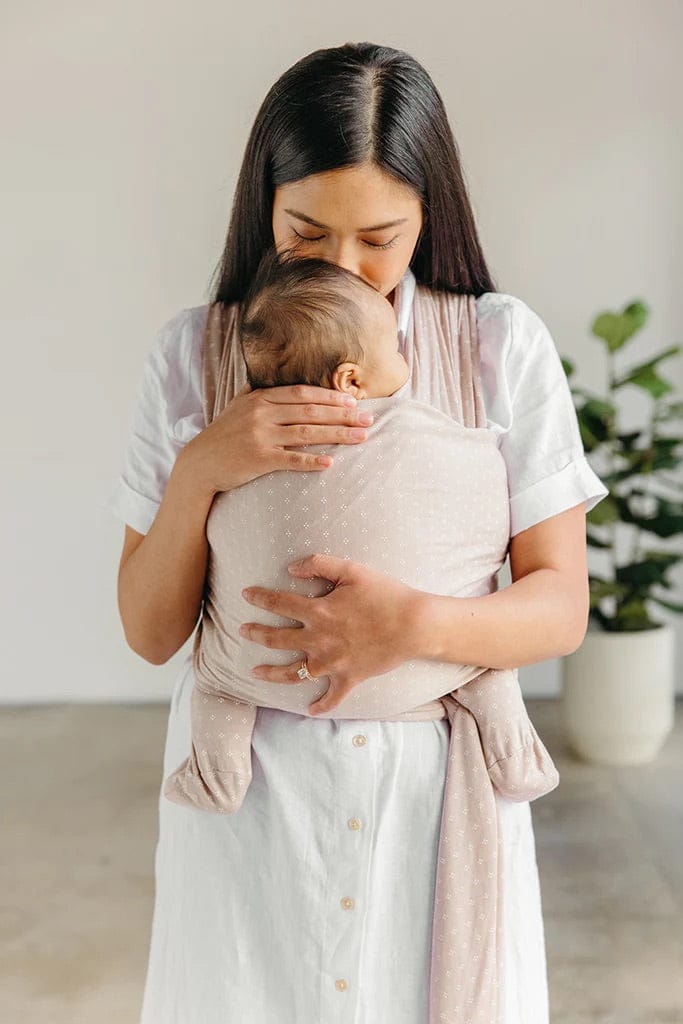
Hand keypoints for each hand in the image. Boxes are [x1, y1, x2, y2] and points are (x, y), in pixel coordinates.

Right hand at [180, 382, 374, 494]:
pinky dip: (312, 461)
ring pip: (307, 433)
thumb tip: (264, 379)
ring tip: (361, 438)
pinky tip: (331, 463)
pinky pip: (291, 460)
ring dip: (337, 435)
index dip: (330, 397)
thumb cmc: (221, 436)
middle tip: (368, 419)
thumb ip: (254, 393)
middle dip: (343, 414)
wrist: (199, 463)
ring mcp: (261, 436)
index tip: (353, 401)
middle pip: (311, 412)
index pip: (302, 394)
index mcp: (260, 399)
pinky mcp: (259, 459)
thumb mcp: (236, 407)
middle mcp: (262, 414)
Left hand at [239, 553, 422, 714]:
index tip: (245, 595)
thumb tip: (291, 568)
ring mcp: (332, 662)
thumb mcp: (351, 570)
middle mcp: (319, 640)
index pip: (278, 603)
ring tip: (255, 672)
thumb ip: (319, 564)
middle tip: (243, 631)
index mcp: (317, 612)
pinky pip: (332, 697)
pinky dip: (321, 705)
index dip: (259, 598)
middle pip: (277, 639)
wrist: (414, 625)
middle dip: (256, 634)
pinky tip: (310, 710)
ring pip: (293, 673)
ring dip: (271, 674)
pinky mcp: (349, 678)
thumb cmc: (385, 593)